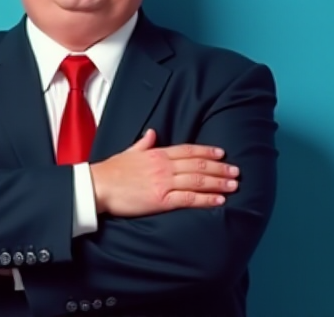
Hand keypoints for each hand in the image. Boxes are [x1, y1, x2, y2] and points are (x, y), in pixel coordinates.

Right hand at [89, 129, 238, 217]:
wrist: (97, 187)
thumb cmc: (110, 171)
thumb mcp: (128, 152)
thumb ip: (143, 143)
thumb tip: (152, 132)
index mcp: (156, 154)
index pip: (188, 150)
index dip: (207, 151)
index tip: (222, 153)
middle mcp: (163, 166)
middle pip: (198, 164)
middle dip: (220, 168)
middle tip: (236, 171)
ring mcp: (163, 183)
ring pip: (197, 180)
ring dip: (218, 182)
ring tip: (234, 185)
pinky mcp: (160, 200)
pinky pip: (188, 199)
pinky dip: (206, 199)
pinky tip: (219, 200)